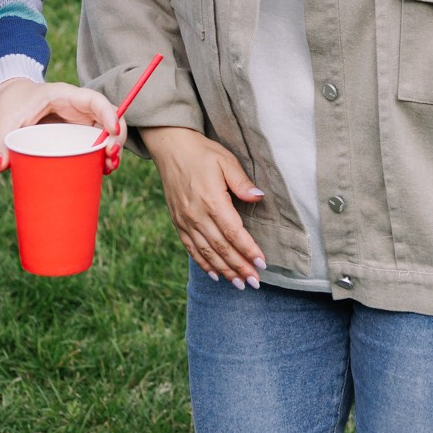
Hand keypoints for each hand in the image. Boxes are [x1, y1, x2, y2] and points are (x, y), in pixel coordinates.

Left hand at [0, 78, 120, 170]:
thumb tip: (1, 166)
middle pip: (109, 117)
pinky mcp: (78, 135)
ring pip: (107, 133)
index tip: (113, 132)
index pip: (95, 100)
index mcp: (65, 96)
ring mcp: (81, 122)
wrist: (13, 99)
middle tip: (110, 158)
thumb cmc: (12, 105)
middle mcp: (79, 108)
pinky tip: (103, 170)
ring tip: (108, 168)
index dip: (108, 114)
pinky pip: (97, 144)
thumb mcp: (5, 120)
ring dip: (113, 150)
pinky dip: (103, 156)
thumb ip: (1, 141)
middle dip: (116, 137)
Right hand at [146, 124, 265, 285]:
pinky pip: (190, 248)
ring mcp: (185, 220)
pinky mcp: (178, 222)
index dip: (248, 250)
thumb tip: (259, 198)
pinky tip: (214, 274)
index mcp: (212, 200)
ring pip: (206, 252)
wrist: (171, 147)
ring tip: (238, 284)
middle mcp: (196, 215)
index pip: (234, 233)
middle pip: (221, 248)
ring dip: (224, 270)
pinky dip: (203, 263)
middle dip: (240, 267)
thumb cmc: (202, 152)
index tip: (262, 264)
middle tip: (255, 282)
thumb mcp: (226, 161)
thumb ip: (242, 182)